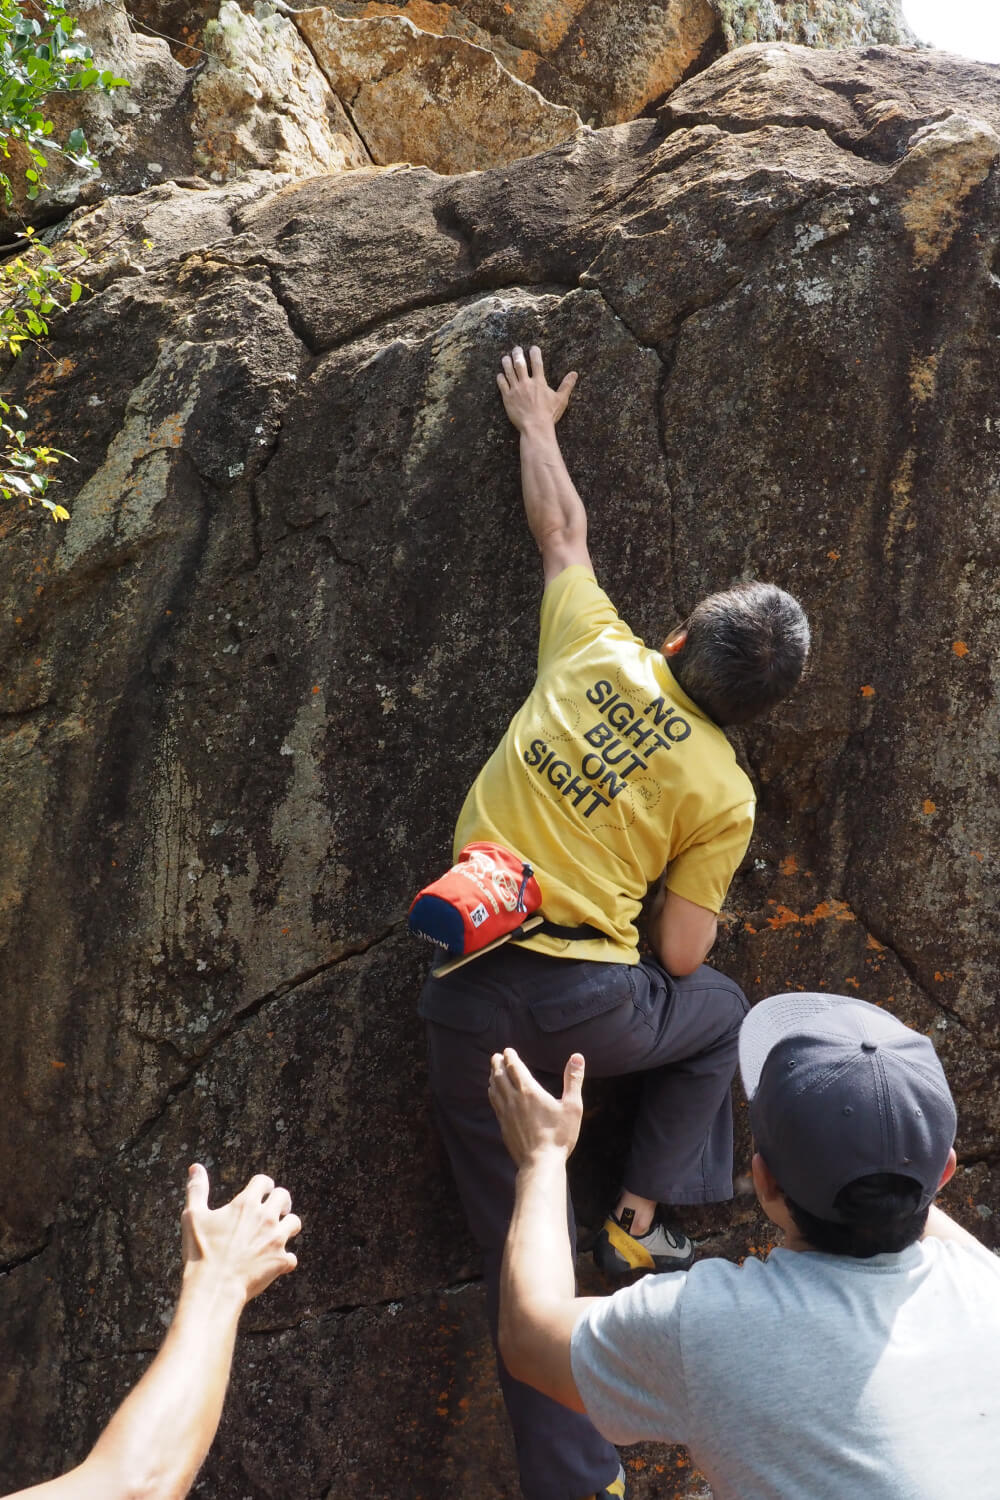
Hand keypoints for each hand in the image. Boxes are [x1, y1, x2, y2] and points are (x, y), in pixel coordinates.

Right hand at [180, 1164, 300, 1305]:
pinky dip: (285, 1260)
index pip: (264, 1181)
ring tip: (278, 1233)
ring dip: (287, 1226)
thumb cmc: (200, 1252)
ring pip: (294, 1223)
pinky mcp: (280, 1261)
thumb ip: (197, 1189)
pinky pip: (292, 1258)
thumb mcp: (193, 1217)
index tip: (261, 1191)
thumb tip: (195, 1167)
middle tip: (275, 1209)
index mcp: (246, 1204)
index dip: (263, 1185)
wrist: (214, 1287)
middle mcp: (266, 1217)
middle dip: (280, 1201)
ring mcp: (276, 1239)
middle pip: (284, 1197)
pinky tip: (275, 1264)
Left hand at [488, 1048, 584, 1166]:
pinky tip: (494, 1094)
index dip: (510, 1057)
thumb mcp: (573, 1106)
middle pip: (500, 1076)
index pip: (514, 1068)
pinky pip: (494, 1104)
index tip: (507, 1050)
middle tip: (496, 1056)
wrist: (540, 1163)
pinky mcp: (503, 1126)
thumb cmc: (559, 1136)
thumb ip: (574, 1080)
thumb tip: (577, 1057)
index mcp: (529, 1091)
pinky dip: (492, 1093)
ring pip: (495, 1089)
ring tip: (493, 1071)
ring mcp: (506, 1113)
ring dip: (493, 1077)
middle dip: (498, 1064)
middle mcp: (514, 1099)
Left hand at [496, 345, 577, 432]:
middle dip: (517, 354)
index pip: (537, 362)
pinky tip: (500, 374)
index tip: (533, 348)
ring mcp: (516, 390)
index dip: (534, 353)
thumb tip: (575, 374)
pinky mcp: (508, 398)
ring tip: (506, 358)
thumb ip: (567, 385)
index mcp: (539, 382)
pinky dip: (500, 377)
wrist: (535, 427)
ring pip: (509, 371)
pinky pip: (501, 384)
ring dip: (507, 362)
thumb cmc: (549, 414)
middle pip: (520, 363)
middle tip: (516, 349)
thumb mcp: (561, 399)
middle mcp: (526, 383)